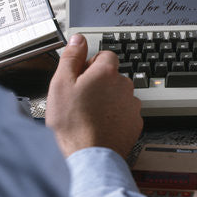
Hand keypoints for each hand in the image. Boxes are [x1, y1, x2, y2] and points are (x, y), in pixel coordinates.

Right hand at [45, 34, 141, 159]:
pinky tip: (99, 126)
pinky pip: (125, 113)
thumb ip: (71, 57)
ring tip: (89, 116)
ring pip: (119, 95)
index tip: (81, 78)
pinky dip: (115, 117)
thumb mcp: (61, 84)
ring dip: (108, 101)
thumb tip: (78, 39)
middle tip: (81, 99)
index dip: (90, 65)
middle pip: (112, 76)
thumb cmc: (73, 124)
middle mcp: (124, 86)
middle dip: (99, 84)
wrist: (88, 157)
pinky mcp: (135, 123)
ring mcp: (132, 105)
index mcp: (106, 72)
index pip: (105, 55)